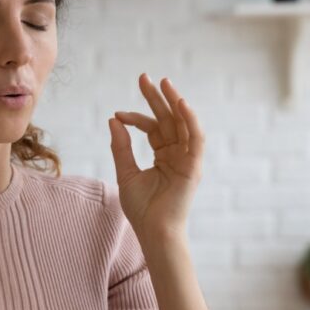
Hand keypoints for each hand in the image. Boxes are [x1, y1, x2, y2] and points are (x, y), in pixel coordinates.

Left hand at [108, 73, 204, 238]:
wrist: (154, 232)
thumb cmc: (142, 209)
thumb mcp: (126, 173)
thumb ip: (121, 147)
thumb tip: (113, 120)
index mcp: (164, 156)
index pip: (153, 128)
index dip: (136, 118)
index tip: (118, 114)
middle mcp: (178, 154)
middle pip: (168, 120)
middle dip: (157, 98)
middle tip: (144, 77)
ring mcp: (188, 159)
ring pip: (183, 124)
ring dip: (175, 102)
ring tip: (163, 83)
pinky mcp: (195, 166)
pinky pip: (196, 138)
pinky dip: (190, 120)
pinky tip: (180, 103)